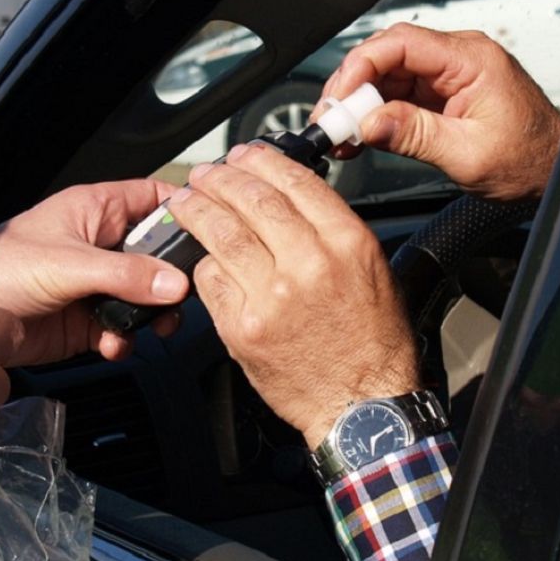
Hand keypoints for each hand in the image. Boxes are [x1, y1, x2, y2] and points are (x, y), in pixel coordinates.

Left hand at [0, 180, 189, 362]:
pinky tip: (112, 345)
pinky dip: (125, 339)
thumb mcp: (69, 265)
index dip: (184, 210)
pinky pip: (123, 327)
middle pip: (159, 254)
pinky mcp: (87, 319)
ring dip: (152, 315)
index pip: (155, 197)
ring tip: (151, 328)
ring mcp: (96, 283)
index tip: (210, 233)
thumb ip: (125, 274)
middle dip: (174, 279)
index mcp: (99, 210)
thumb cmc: (0, 268)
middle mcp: (103, 244)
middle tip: (182, 299)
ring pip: (146, 296)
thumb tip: (177, 284)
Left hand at [166, 143, 420, 446]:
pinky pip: (211, 280)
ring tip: (185, 200)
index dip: (261, 161)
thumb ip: (333, 231)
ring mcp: (272, 296)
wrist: (361, 405)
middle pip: (252, 199)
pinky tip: (199, 255)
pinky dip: (202, 264)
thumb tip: (292, 197)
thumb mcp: (374, 271)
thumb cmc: (372, 343)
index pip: (294, 181)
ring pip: (222, 234)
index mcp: (348, 243)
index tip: (245, 155)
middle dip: (221, 178)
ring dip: (197, 210)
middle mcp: (310, 263)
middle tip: (206, 173)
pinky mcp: (243, 327)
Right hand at [316, 23, 559, 200]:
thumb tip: (369, 123)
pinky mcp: (441, 94)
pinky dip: (375, 113)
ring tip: (339, 132)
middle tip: (330, 119)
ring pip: (388, 74)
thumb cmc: (529, 159)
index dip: (361, 66)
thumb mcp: (468, 154)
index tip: (340, 98)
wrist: (554, 169)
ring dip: (360, 102)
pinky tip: (359, 134)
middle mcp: (458, 58)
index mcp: (471, 60)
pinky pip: (398, 94)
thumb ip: (415, 135)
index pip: (401, 42)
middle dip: (352, 85)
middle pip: (388, 55)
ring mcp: (448, 75)